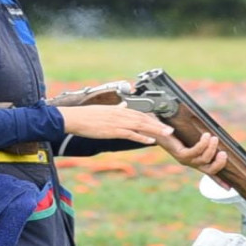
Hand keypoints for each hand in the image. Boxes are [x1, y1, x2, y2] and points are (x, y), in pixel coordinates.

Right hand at [57, 104, 173, 143]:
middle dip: (158, 125)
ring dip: (155, 130)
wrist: (74, 118)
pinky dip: (142, 136)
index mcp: (119, 109)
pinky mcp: (113, 130)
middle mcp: (121, 114)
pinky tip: (150, 140)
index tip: (162, 123)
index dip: (152, 119)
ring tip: (167, 134)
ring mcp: (118, 122)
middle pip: (144, 119)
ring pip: (141, 125)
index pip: (139, 113)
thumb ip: (116, 108)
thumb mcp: (104, 109)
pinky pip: (131, 134)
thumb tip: (124, 105)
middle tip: (171, 130)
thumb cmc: (86, 115)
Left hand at [155, 130, 229, 184]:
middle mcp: (192, 163)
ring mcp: (186, 160)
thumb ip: (204, 142)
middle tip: (224, 153)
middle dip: (219, 163)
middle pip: (210, 170)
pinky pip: (195, 152)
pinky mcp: (180, 154)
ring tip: (214, 138)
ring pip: (203, 159)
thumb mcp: (193, 139)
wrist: (160, 131)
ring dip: (211, 149)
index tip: (229, 189)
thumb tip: (217, 138)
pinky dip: (203, 144)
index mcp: (196, 161)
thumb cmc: (178, 133)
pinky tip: (206, 136)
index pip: (210, 173)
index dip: (219, 181)